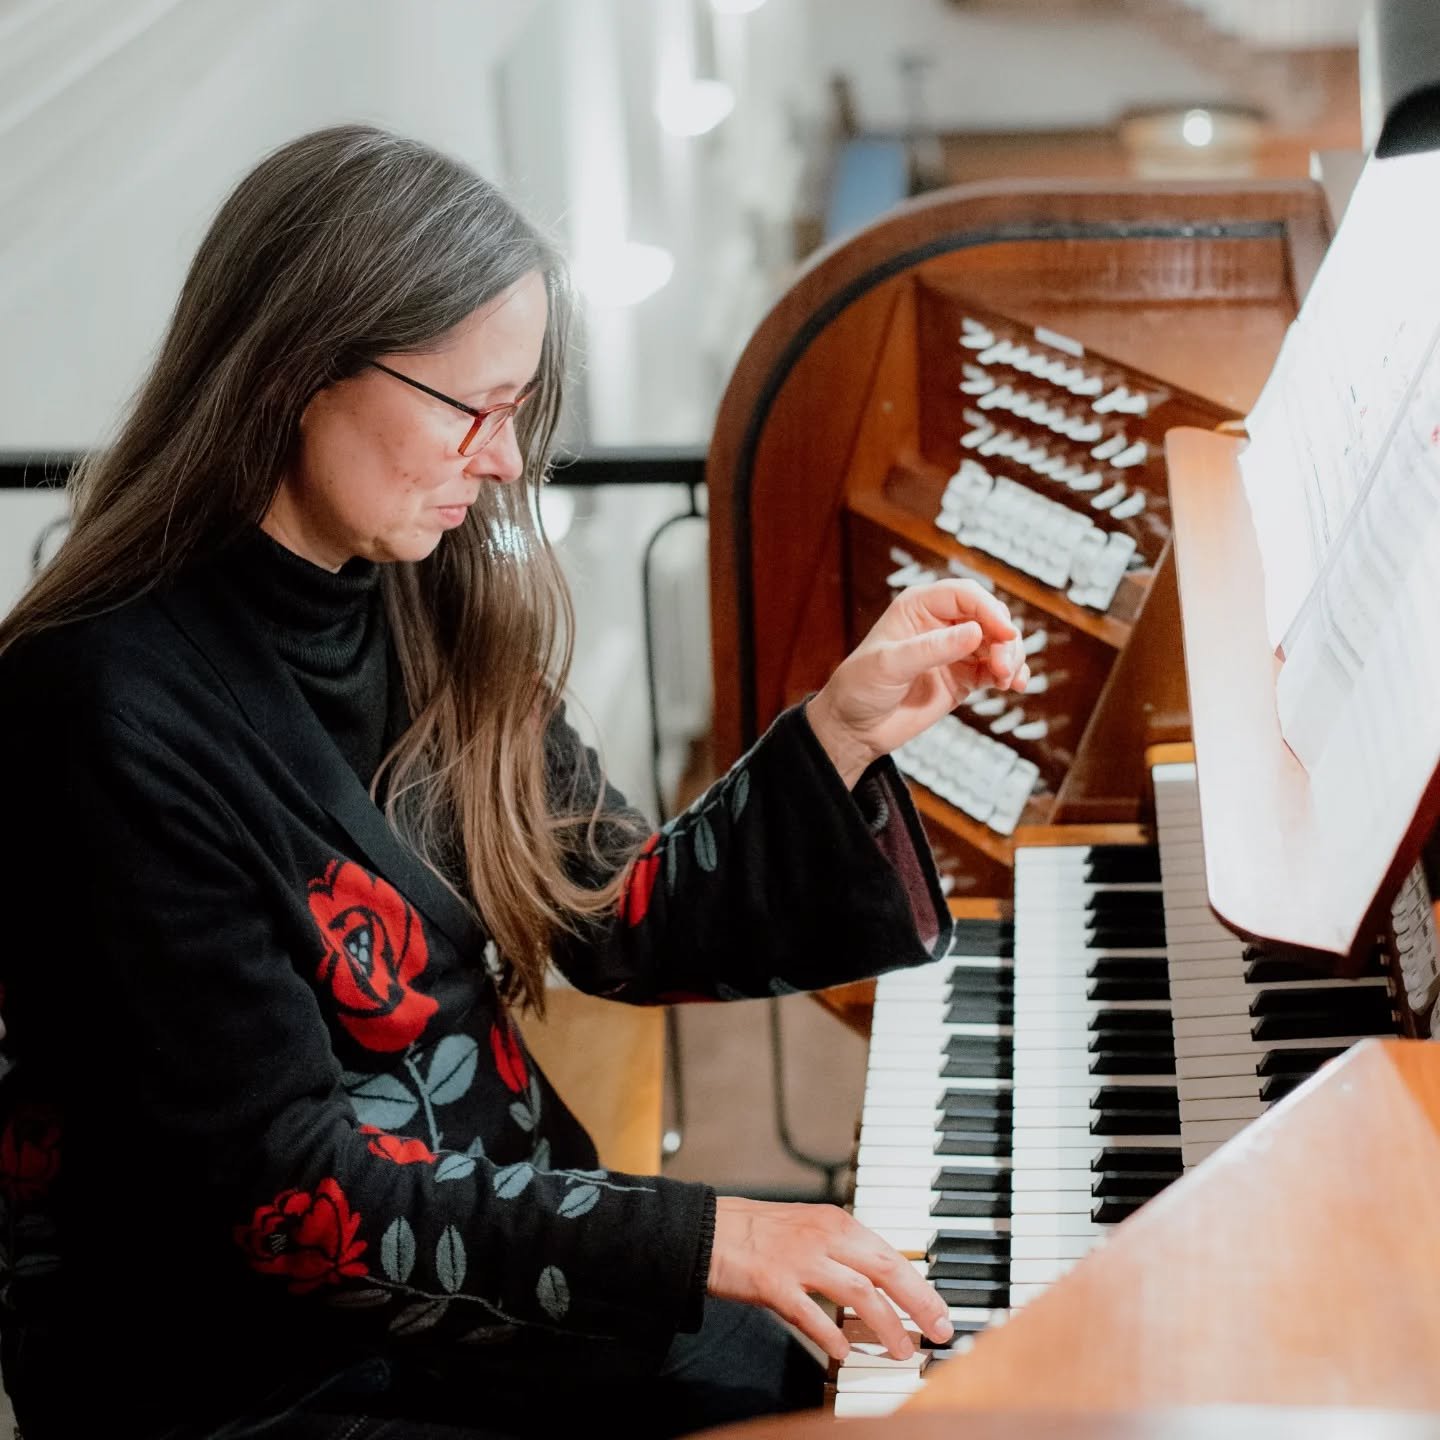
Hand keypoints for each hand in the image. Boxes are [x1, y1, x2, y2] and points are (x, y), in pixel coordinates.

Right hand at [706, 1195, 953, 1361]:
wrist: (707, 1228)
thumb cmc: (756, 1232)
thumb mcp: (808, 1227)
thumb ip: (842, 1248)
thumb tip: (878, 1278)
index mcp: (835, 1222)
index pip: (890, 1254)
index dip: (920, 1286)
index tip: (939, 1312)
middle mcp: (823, 1236)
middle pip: (885, 1269)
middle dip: (918, 1304)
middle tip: (939, 1331)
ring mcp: (799, 1259)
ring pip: (858, 1292)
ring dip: (886, 1325)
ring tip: (900, 1352)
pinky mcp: (773, 1282)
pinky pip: (811, 1313)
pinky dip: (831, 1335)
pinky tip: (842, 1353)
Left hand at [807, 579, 1028, 786]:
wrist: (855, 728)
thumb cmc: (859, 687)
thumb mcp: (890, 664)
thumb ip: (932, 648)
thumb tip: (975, 632)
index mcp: (918, 607)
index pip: (965, 595)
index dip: (989, 609)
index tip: (1005, 633)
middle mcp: (941, 623)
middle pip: (989, 616)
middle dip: (1005, 638)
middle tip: (1004, 667)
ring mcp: (955, 650)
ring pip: (999, 642)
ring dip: (1012, 657)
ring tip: (1007, 681)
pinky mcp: (965, 676)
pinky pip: (997, 668)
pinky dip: (1011, 674)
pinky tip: (1013, 686)